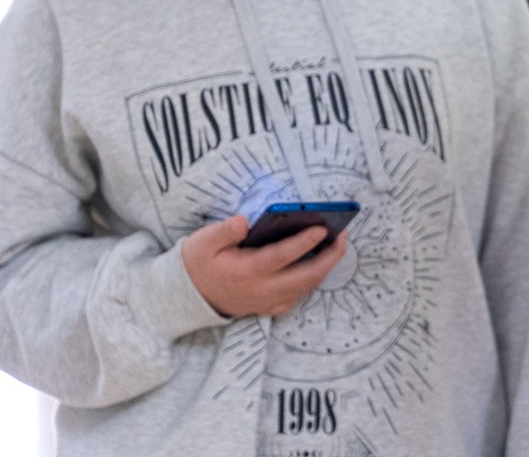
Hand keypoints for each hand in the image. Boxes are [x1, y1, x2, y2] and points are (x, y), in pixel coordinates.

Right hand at [180, 215, 349, 318]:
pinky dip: (310, 281)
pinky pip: (296, 296)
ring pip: (305, 288)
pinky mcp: (267, 308)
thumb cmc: (197, 264)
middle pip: (306, 276)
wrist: (185, 297)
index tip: (322, 228)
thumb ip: (225, 230)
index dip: (305, 242)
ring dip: (325, 268)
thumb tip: (245, 221)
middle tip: (343, 236)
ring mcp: (266, 301)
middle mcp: (262, 289)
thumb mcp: (203, 242)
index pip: (283, 256)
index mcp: (247, 271)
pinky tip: (317, 265)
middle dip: (330, 257)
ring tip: (337, 246)